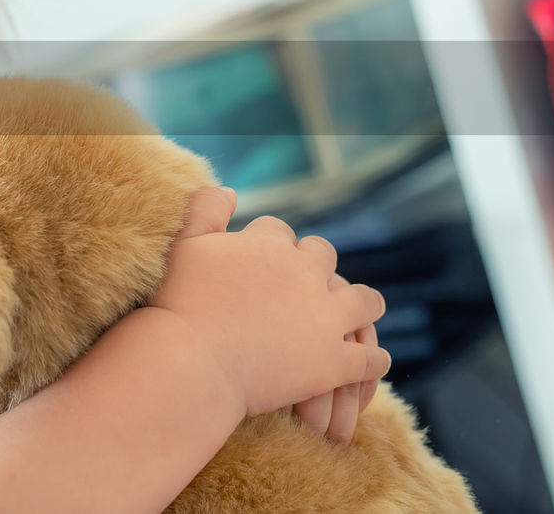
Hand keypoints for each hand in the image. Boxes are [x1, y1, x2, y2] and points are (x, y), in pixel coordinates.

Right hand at [149, 188, 389, 418]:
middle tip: (305, 285)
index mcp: (270, 244)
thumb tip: (228, 190)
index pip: (280, 232)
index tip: (262, 262)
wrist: (190, 363)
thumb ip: (205, 210)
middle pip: (325, 256)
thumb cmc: (179, 304)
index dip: (271, 245)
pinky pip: (371, 358)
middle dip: (316, 266)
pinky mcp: (334, 363)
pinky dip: (374, 358)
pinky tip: (372, 361)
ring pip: (365, 301)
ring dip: (363, 304)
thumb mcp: (185, 244)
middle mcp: (305, 274)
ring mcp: (324, 318)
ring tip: (359, 311)